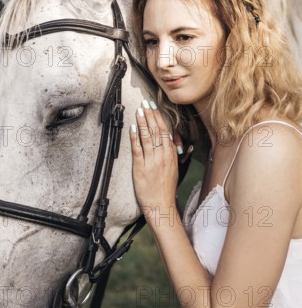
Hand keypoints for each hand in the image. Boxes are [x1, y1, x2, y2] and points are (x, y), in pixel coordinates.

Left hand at [129, 100, 180, 214]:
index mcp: (171, 155)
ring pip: (147, 137)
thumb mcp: (175, 168)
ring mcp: (152, 161)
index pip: (165, 130)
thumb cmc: (166, 188)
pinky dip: (135, 137)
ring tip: (138, 111)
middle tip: (145, 103)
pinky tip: (132, 128)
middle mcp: (162, 156)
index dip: (159, 117)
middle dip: (150, 115)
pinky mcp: (141, 168)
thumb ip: (172, 153)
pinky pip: (137, 149)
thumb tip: (174, 141)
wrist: (161, 205)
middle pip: (157, 130)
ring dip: (142, 122)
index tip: (154, 107)